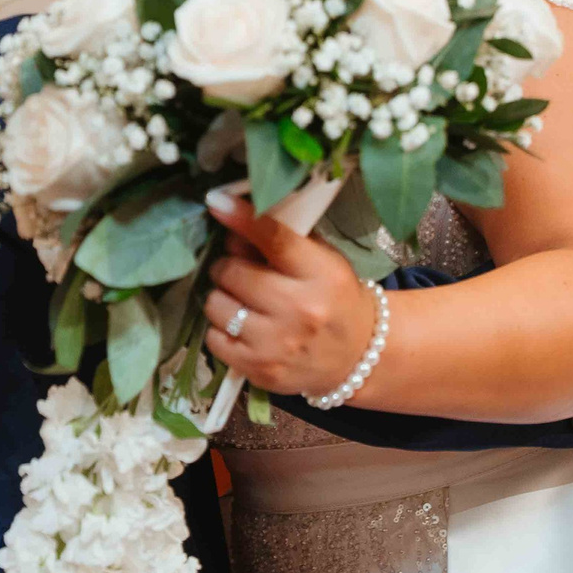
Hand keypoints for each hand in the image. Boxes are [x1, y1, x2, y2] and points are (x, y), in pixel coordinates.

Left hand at [200, 191, 377, 397]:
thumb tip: (231, 224)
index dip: (240, 217)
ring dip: (222, 298)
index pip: (274, 238)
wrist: (359, 356)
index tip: (215, 202)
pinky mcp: (260, 371)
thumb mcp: (322, 260)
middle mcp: (300, 310)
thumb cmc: (336, 298)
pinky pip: (214, 339)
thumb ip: (281, 241)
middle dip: (228, 266)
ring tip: (241, 300)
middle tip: (238, 270)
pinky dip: (221, 330)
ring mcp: (278, 345)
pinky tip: (242, 328)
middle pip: (233, 273)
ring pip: (217, 305)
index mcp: (321, 274)